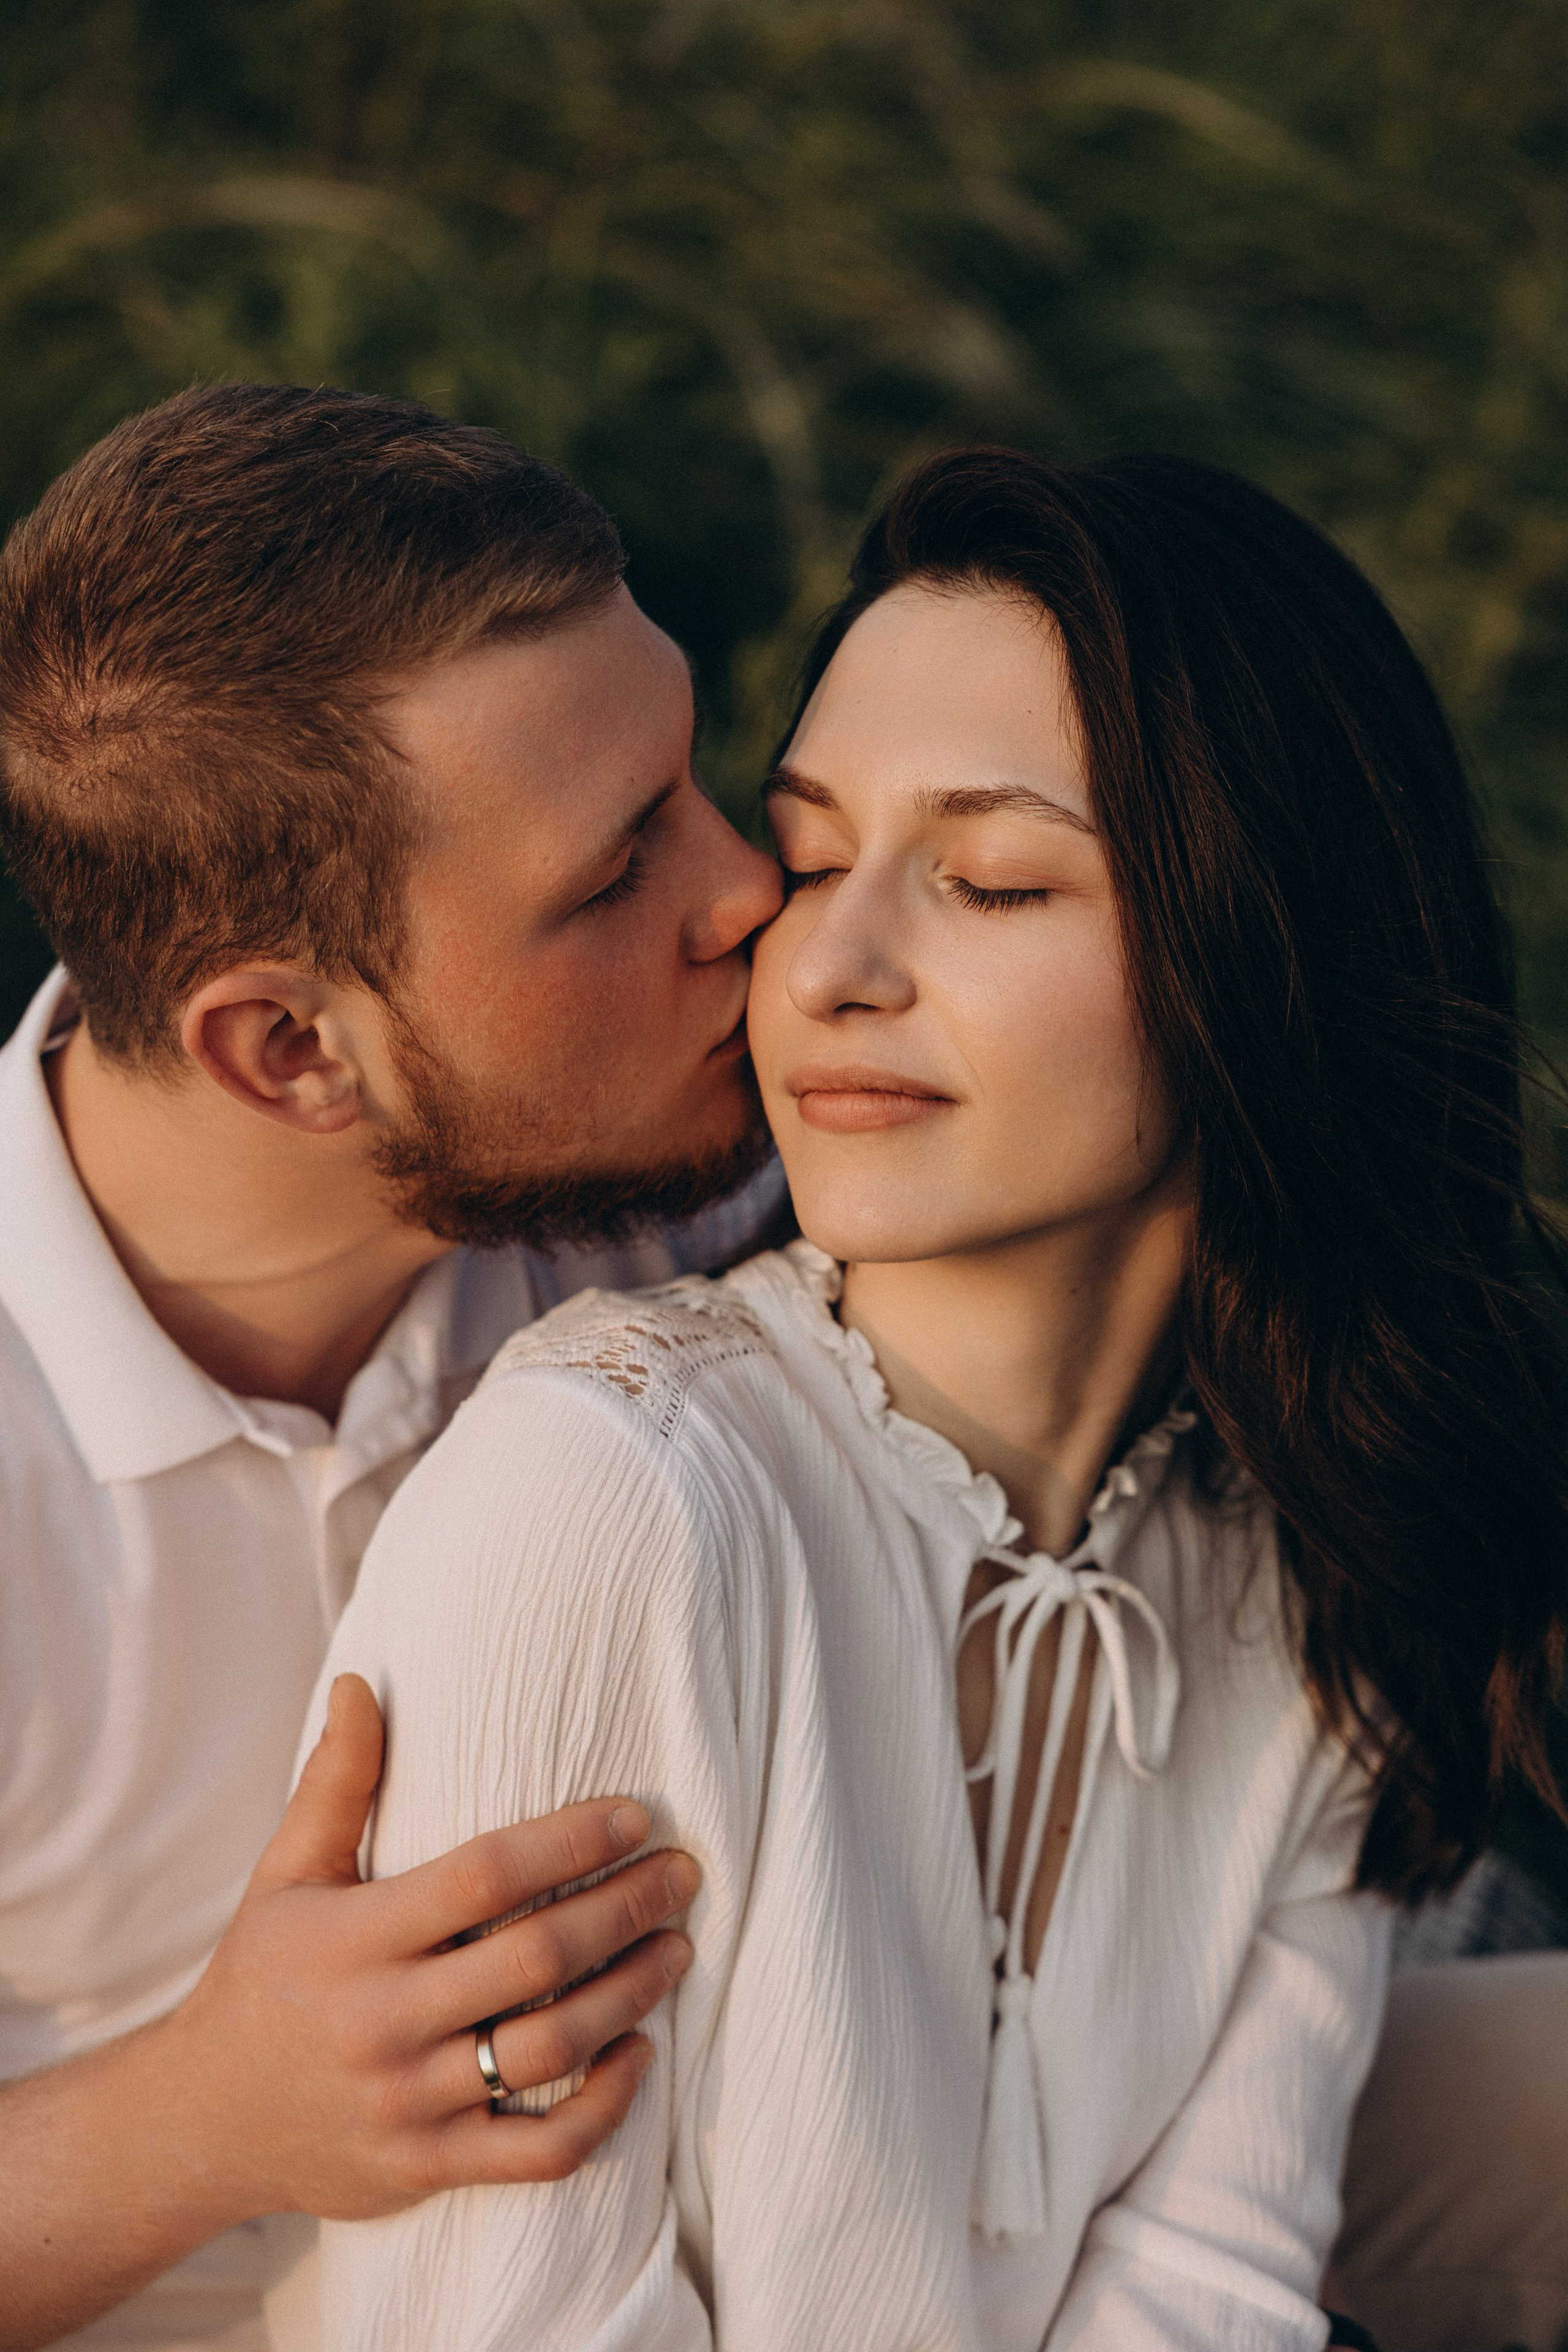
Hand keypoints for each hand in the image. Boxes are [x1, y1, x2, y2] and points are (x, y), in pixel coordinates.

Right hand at [174, 1671, 697, 2218]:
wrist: (201, 2122)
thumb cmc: (260, 1976)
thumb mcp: (284, 1872)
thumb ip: (335, 1781)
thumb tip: (360, 1683)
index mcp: (354, 1939)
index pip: (484, 1877)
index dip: (569, 1841)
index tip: (635, 1816)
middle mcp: (384, 2022)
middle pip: (535, 1958)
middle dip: (626, 1909)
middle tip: (684, 1874)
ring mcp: (409, 2103)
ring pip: (550, 2049)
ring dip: (631, 1994)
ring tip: (677, 1947)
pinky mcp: (429, 2167)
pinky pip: (541, 2152)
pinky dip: (604, 2107)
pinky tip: (638, 2053)